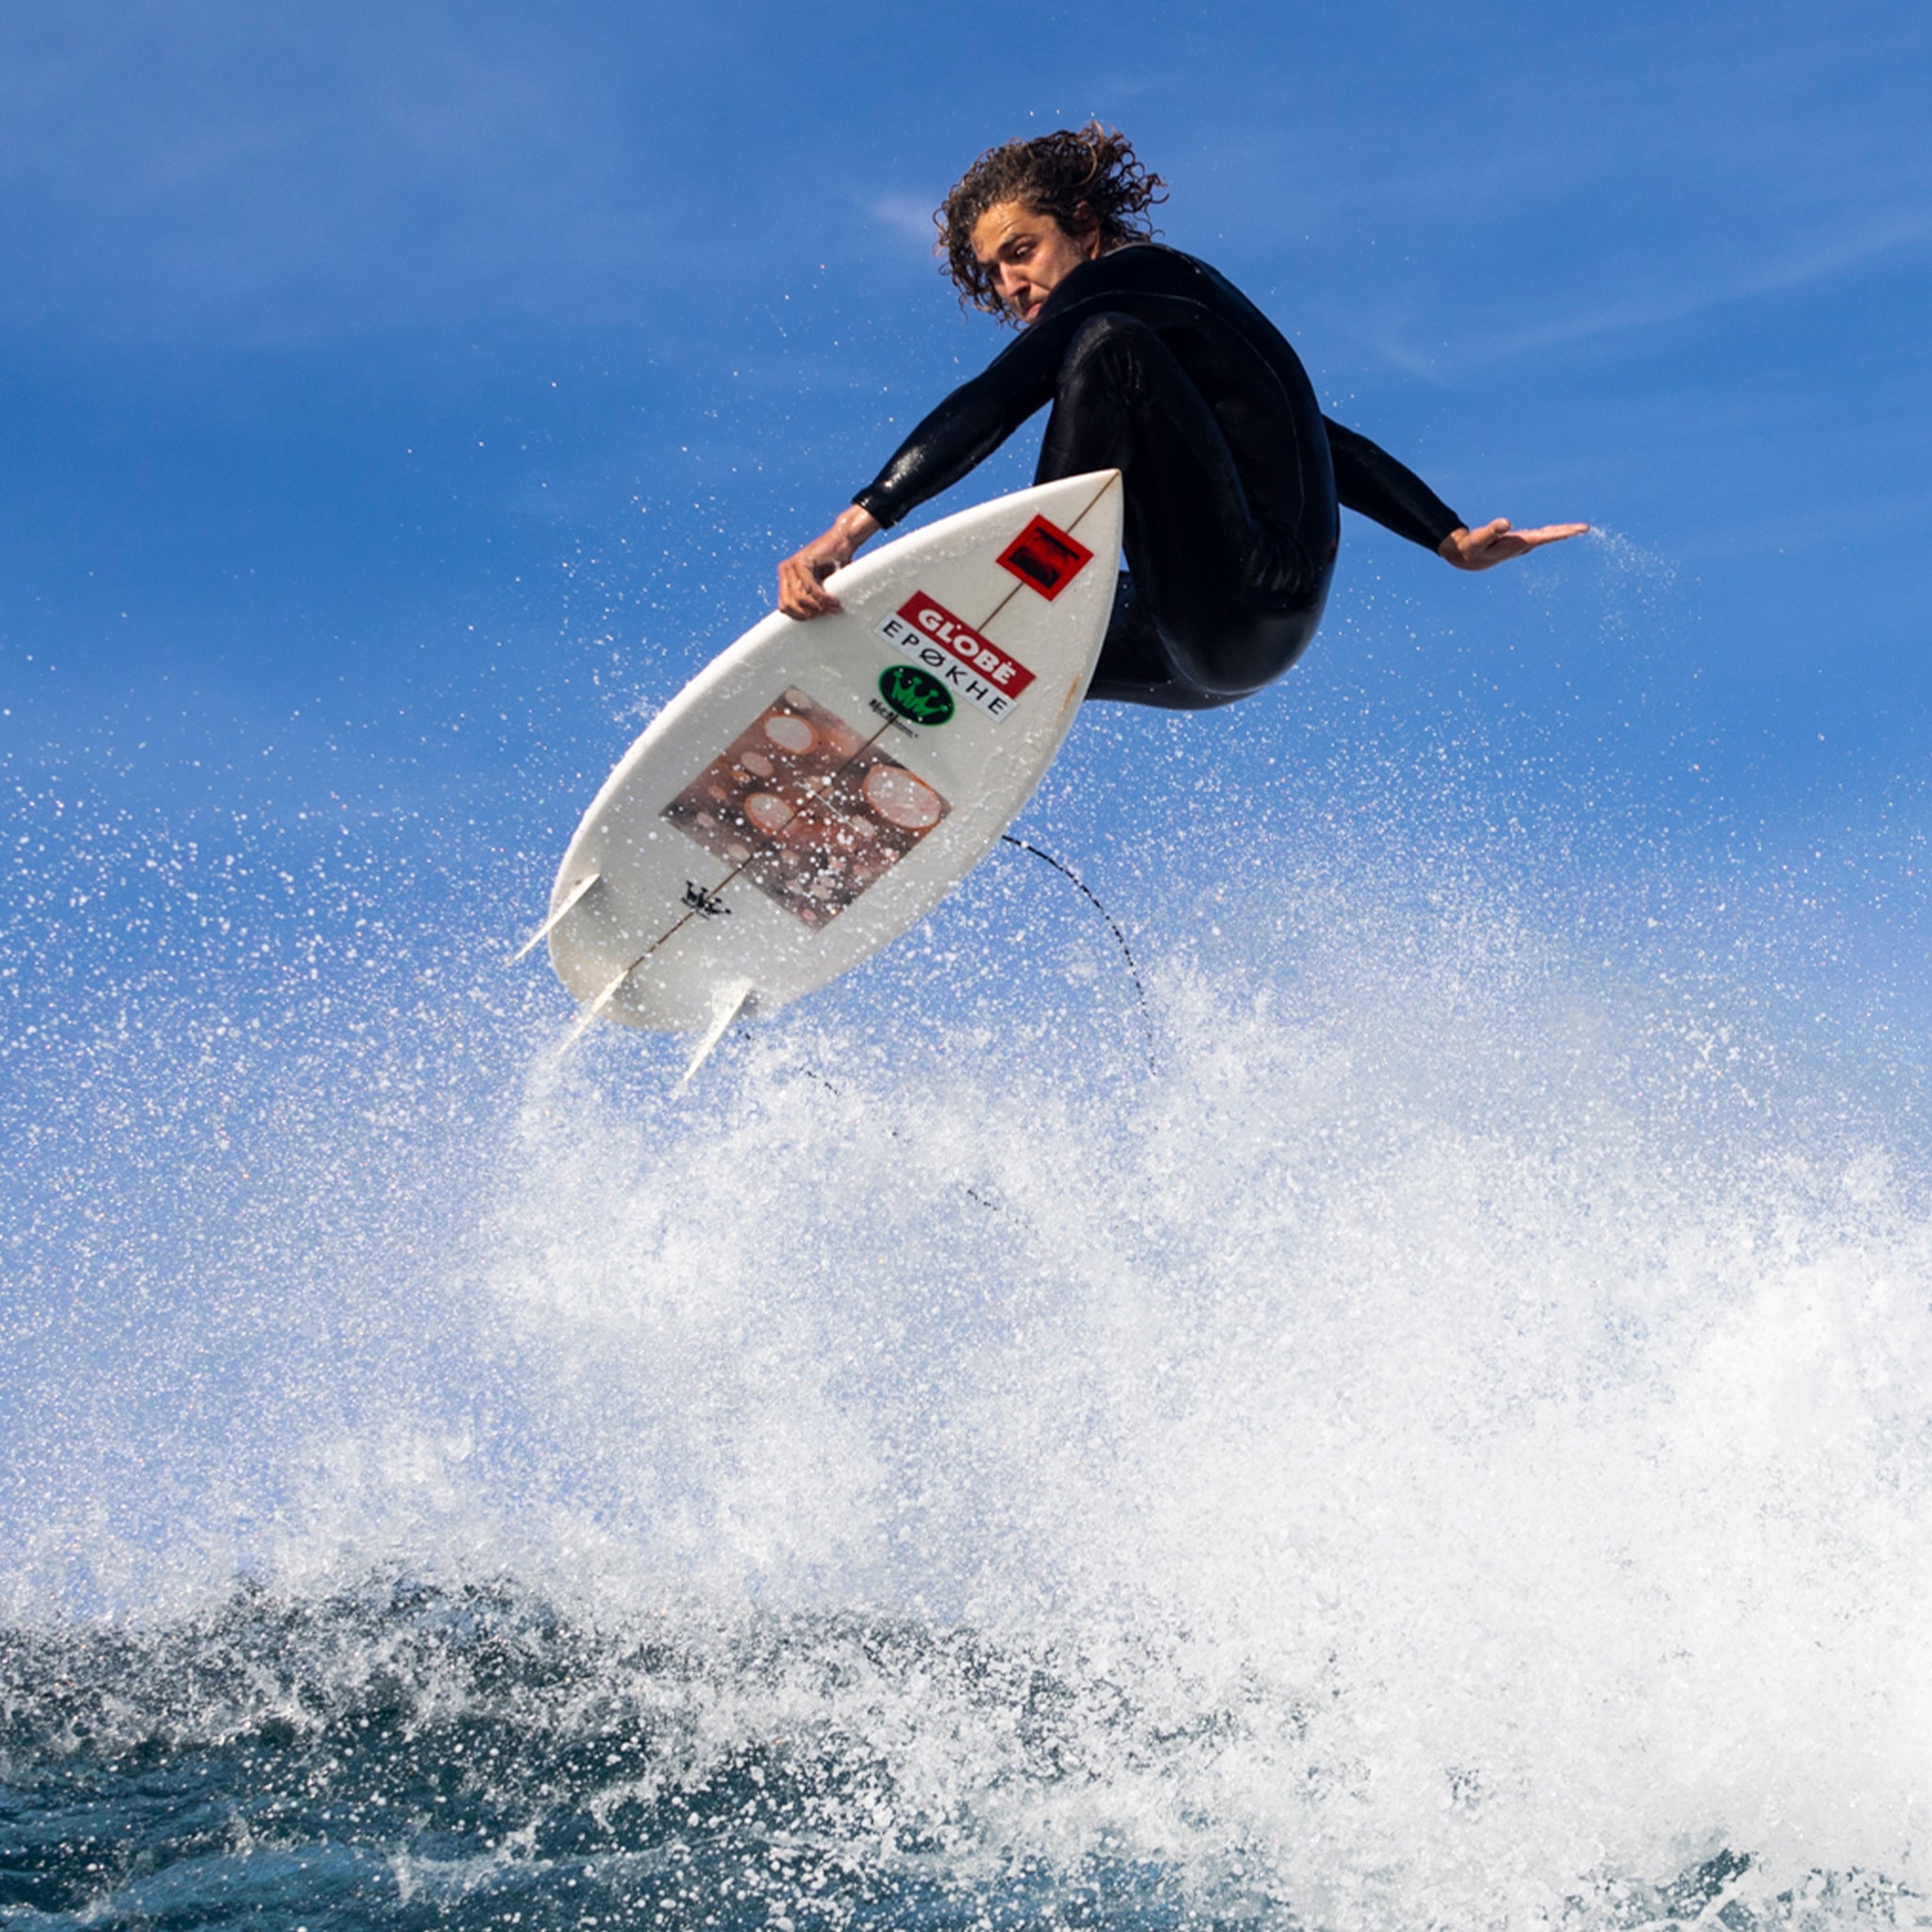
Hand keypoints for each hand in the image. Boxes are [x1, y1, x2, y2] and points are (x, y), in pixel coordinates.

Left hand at [778, 506, 880, 617]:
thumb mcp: (818, 585)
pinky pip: (810, 588)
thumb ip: (810, 598)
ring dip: (818, 607)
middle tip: (825, 613)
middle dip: (808, 613)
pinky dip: (823, 598)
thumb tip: (810, 618)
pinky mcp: (801, 562)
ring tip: (832, 607)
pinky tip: (834, 600)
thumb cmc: (834, 565)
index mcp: (785, 578)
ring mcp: (791, 565)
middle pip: (788, 605)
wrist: (842, 541)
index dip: (799, 617)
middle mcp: (784, 570)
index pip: (784, 607)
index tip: (816, 617)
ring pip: (799, 599)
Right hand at [1438, 518, 1589, 570]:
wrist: (1467, 559)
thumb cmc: (1471, 548)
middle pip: (1549, 537)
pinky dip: (1550, 532)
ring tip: (1578, 529)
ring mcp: (1521, 545)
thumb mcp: (1478, 538)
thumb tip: (1507, 522)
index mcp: (1516, 545)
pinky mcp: (1518, 542)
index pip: (1544, 537)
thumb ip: (1492, 530)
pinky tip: (1557, 531)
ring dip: (1561, 533)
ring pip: (1545, 537)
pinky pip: (1539, 536)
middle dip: (1567, 532)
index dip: (1562, 533)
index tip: (1578, 530)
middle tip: (1586, 528)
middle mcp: (1522, 546)